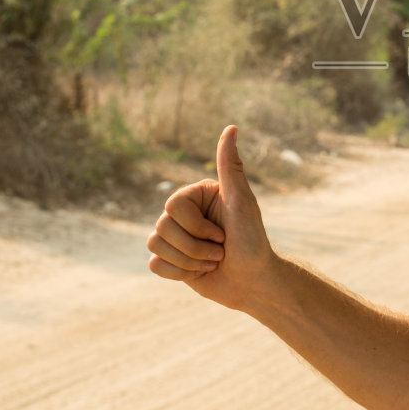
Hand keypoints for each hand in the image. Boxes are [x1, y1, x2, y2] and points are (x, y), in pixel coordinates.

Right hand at [146, 124, 275, 310]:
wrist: (254, 282)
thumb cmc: (252, 240)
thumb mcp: (242, 202)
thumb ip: (231, 166)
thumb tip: (231, 127)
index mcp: (197, 195)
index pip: (173, 206)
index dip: (197, 226)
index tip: (223, 234)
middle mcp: (184, 213)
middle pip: (161, 227)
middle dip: (195, 248)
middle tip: (220, 252)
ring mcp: (175, 236)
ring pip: (156, 245)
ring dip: (188, 262)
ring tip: (212, 263)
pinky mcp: (170, 259)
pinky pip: (155, 265)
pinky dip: (179, 273)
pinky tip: (200, 273)